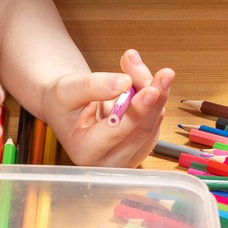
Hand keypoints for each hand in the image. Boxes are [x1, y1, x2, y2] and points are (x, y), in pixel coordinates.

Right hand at [45, 50, 175, 166]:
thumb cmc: (62, 103)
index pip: (116, 132)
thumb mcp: (66, 90)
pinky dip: (153, 96)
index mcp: (85, 152)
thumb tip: (124, 82)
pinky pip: (155, 119)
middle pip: (141, 130)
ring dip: (155, 92)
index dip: (136, 111)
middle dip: (155, 98)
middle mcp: (109, 161)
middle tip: (165, 74)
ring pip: (152, 123)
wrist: (65, 108)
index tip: (151, 90)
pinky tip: (144, 80)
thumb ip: (92, 86)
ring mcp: (128, 156)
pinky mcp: (141, 145)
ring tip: (140, 66)